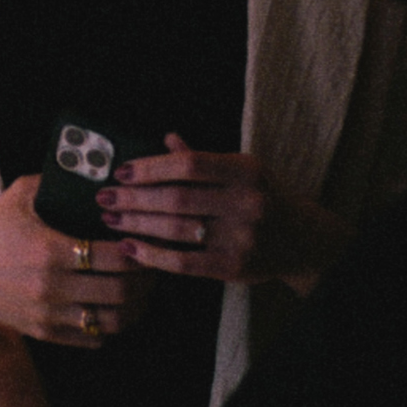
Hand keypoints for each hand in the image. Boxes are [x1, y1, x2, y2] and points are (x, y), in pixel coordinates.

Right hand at [0, 176, 152, 346]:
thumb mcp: (21, 194)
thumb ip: (57, 181)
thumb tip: (96, 172)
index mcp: (50, 251)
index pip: (114, 258)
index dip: (138, 252)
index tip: (144, 242)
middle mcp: (50, 287)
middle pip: (119, 293)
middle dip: (144, 281)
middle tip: (151, 267)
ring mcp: (47, 314)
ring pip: (111, 322)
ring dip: (134, 307)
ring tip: (141, 291)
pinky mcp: (43, 332)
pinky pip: (92, 339)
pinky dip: (111, 326)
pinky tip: (117, 309)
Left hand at [99, 133, 348, 291]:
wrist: (302, 239)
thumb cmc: (262, 195)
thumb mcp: (242, 168)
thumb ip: (202, 158)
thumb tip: (166, 138)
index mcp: (245, 170)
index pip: (190, 165)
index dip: (151, 167)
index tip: (121, 172)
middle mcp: (246, 202)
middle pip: (177, 198)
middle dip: (134, 198)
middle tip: (103, 197)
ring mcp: (242, 237)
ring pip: (177, 229)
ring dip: (137, 224)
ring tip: (110, 219)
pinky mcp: (235, 267)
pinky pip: (184, 262)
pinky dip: (153, 255)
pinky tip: (130, 248)